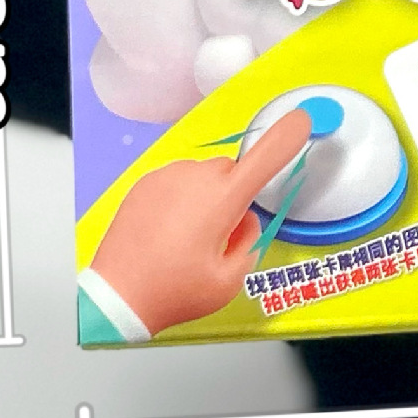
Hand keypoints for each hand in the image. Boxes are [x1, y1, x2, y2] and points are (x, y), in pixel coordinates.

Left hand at [89, 109, 316, 336]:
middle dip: (235, 194)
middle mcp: (195, 179)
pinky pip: (179, 180)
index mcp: (221, 201)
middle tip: (219, 234)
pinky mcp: (146, 182)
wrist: (116, 298)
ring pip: (205, 175)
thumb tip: (245, 221)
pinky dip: (182, 198)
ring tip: (188, 238)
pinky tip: (167, 230)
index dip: (287, 136)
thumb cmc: (173, 292)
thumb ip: (249, 243)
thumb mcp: (228, 281)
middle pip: (233, 171)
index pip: (264, 159)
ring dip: (207, 196)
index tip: (301, 119)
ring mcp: (167, 177)